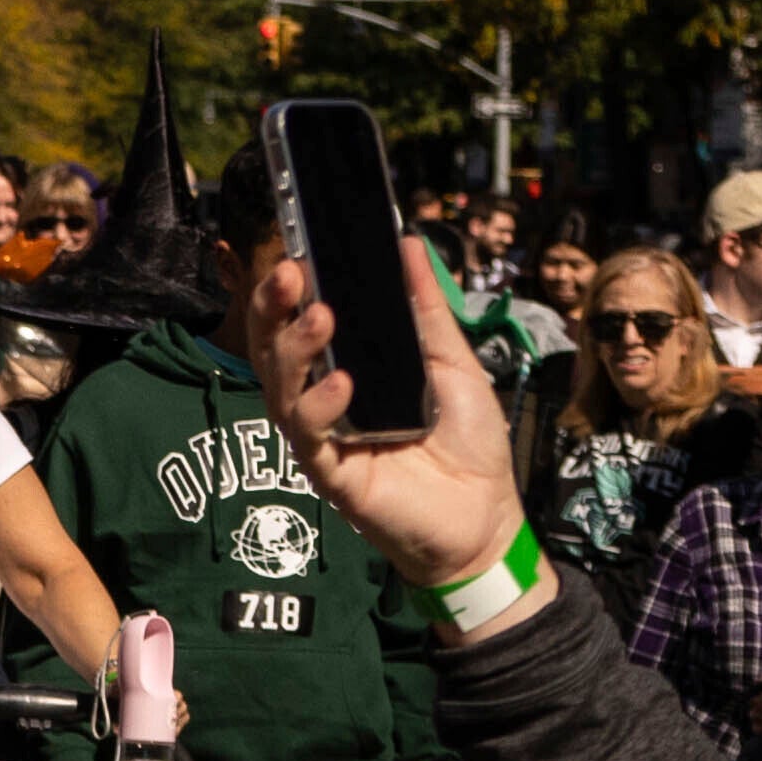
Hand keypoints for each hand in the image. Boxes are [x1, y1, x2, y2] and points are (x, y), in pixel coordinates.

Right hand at [236, 239, 517, 593]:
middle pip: (275, 350)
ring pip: (281, 389)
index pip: (301, 322)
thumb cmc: (466, 445)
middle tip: (289, 271)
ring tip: (321, 316)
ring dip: (294, 348)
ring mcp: (324, 438)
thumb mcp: (452, 362)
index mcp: (346, 370)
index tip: (298, 252)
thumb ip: (426, 309)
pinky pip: (310, 436)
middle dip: (274, 308)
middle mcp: (323, 401)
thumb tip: (408, 244)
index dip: (292, 289)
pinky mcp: (332, 475)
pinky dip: (320, 405)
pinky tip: (342, 382)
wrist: (487, 516)